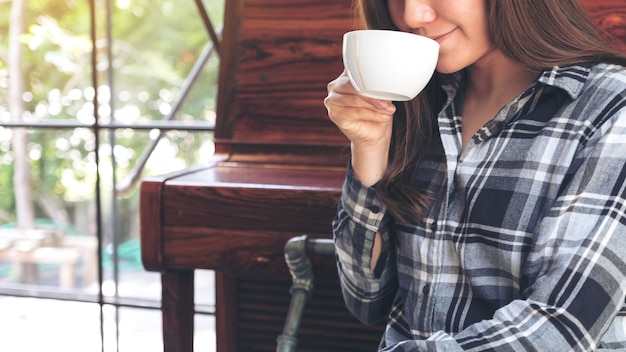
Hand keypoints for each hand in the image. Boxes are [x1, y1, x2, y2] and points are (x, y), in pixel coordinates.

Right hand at [324, 71, 395, 185]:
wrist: (375, 133)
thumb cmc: (378, 110)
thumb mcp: (381, 93)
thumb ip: (378, 84)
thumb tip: (384, 79)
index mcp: (347, 74)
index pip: (355, 69)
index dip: (371, 76)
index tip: (386, 84)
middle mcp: (336, 85)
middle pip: (352, 84)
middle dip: (372, 94)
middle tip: (389, 103)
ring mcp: (332, 99)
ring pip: (354, 99)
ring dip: (373, 106)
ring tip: (388, 111)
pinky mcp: (334, 114)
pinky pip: (353, 112)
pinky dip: (370, 115)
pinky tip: (382, 117)